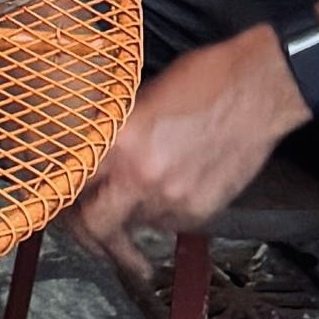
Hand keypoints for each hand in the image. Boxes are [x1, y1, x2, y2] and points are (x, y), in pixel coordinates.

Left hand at [68, 27, 306, 306]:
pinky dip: (169, 212)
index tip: (58, 209)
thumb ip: (118, 132)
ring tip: (150, 190)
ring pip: (138, 225)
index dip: (60, 201)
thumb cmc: (205, 79)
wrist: (260, 88)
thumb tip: (96, 154)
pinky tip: (180, 185)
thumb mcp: (144, 96)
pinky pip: (172, 223)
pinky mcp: (202, 210)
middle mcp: (141, 177)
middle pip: (98, 228)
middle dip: (90, 237)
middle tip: (91, 239)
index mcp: (119, 143)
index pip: (72, 187)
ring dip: (135, 216)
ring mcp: (173, 199)